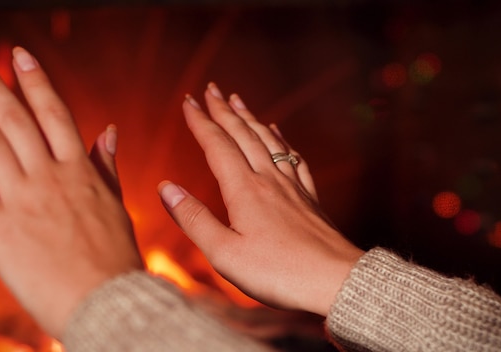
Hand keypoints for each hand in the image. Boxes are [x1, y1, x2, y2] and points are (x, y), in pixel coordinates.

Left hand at [0, 46, 141, 337]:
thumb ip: (106, 166)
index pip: (54, 114)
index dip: (35, 81)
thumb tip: (108, 130)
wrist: (106, 303)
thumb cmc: (115, 258)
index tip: (20, 56)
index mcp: (80, 171)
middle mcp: (51, 178)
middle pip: (16, 120)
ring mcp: (23, 201)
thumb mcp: (117, 206)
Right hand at [158, 83, 363, 316]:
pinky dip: (282, 140)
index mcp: (244, 190)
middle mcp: (268, 180)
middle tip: (211, 89)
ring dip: (250, 118)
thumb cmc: (278, 273)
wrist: (335, 282)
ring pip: (268, 141)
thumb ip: (193, 219)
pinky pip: (293, 158)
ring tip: (238, 100)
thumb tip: (165, 187)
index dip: (201, 122)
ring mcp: (292, 187)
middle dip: (223, 111)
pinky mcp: (309, 199)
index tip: (188, 101)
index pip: (217, 146)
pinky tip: (278, 132)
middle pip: (242, 135)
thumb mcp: (224, 253)